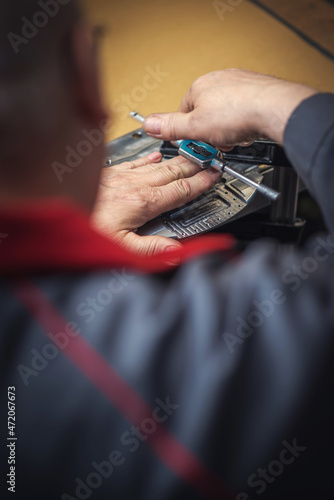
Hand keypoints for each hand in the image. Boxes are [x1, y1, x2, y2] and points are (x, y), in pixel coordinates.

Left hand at [92, 151, 220, 255]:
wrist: (55, 212)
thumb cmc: (86, 231)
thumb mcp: (122, 249)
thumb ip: (151, 249)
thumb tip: (177, 250)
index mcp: (142, 203)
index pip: (180, 190)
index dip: (200, 183)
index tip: (213, 175)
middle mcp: (134, 185)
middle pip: (171, 172)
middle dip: (193, 164)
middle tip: (209, 157)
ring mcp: (121, 177)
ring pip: (156, 165)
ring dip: (175, 159)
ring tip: (190, 154)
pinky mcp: (109, 175)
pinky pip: (134, 162)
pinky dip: (148, 158)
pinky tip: (154, 155)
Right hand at [143, 69, 317, 146]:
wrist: (274, 109)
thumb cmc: (238, 114)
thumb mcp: (195, 128)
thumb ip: (171, 127)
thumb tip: (149, 124)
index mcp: (199, 87)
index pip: (185, 112)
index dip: (190, 132)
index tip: (196, 143)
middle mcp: (218, 80)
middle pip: (206, 114)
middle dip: (211, 133)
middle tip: (218, 143)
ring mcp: (239, 83)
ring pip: (226, 114)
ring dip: (229, 131)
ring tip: (235, 139)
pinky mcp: (256, 90)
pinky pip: (244, 111)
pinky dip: (245, 124)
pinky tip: (247, 131)